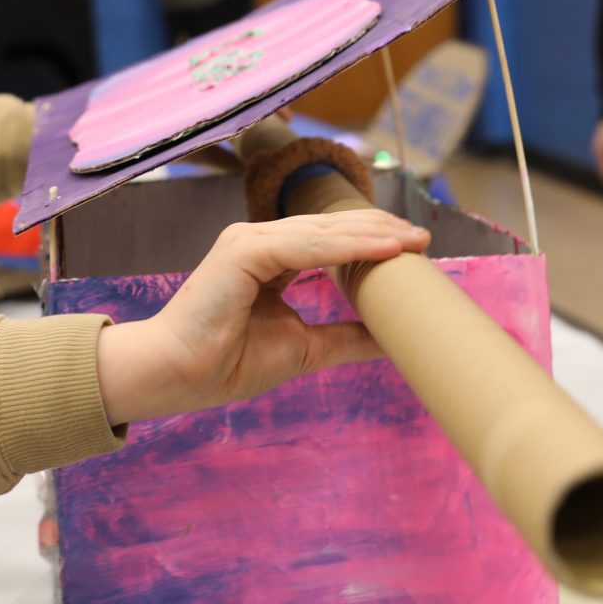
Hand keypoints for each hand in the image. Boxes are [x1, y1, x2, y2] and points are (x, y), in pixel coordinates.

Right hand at [93, 211, 430, 423]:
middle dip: (381, 231)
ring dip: (372, 235)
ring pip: (324, 231)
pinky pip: (306, 246)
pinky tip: (383, 250)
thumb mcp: (304, 347)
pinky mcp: (242, 250)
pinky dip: (347, 247)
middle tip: (424, 239)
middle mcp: (259, 240)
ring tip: (412, 241)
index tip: (415, 250)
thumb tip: (391, 339)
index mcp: (269, 258)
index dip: (372, 241)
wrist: (178, 376)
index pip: (330, 239)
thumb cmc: (227, 363)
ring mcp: (248, 240)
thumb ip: (344, 337)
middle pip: (332, 227)